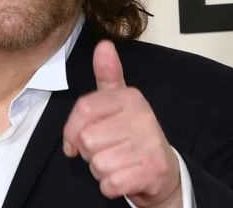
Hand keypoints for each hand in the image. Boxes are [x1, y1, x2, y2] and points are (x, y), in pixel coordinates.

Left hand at [62, 40, 181, 207]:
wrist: (162, 172)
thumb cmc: (133, 136)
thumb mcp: (119, 102)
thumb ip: (108, 75)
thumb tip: (104, 45)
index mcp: (130, 97)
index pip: (83, 109)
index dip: (70, 130)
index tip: (73, 141)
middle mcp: (142, 116)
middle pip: (87, 139)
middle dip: (89, 153)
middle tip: (107, 151)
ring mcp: (149, 143)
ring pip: (98, 163)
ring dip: (100, 170)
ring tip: (117, 163)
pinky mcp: (152, 170)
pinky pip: (111, 183)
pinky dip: (110, 186)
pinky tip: (123, 178)